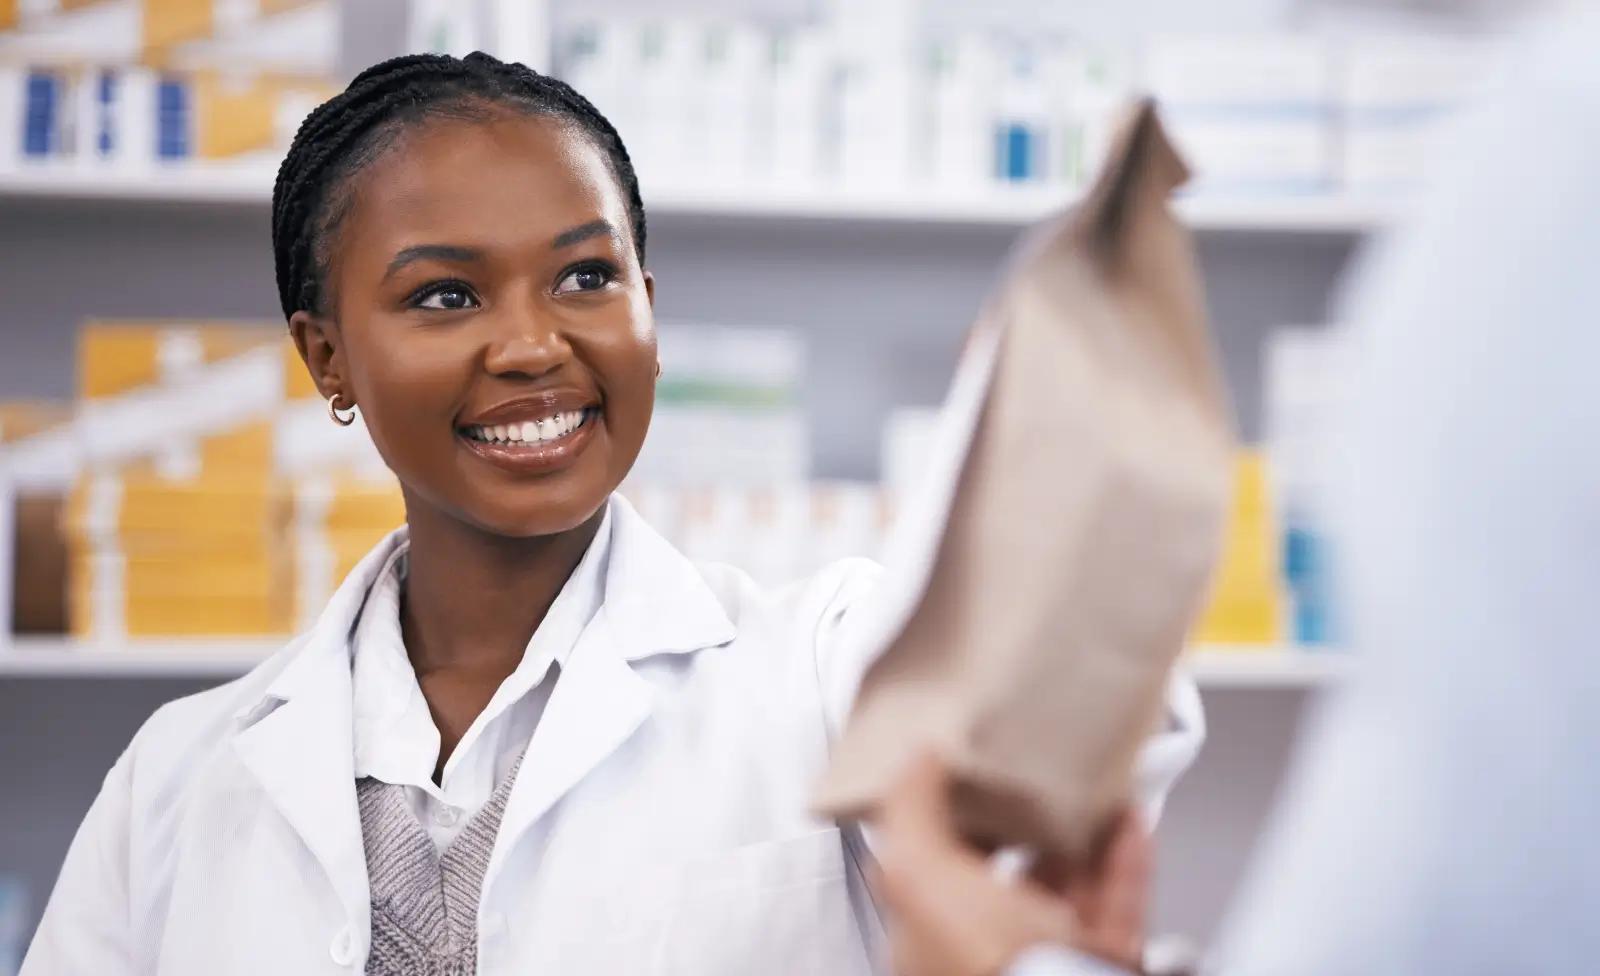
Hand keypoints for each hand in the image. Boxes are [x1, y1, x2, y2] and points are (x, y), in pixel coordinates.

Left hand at [871, 753, 1150, 975]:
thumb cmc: (982, 960)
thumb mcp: (916, 871)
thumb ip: (910, 812)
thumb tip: (916, 760)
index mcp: (926, 936)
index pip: (929, 865)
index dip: (946, 815)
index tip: (968, 770)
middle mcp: (984, 951)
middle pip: (1007, 874)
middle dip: (1024, 822)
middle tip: (1038, 779)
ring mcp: (1046, 958)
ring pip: (1067, 886)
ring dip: (1082, 834)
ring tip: (1092, 791)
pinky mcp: (1101, 962)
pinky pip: (1119, 902)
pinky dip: (1127, 861)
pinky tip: (1129, 821)